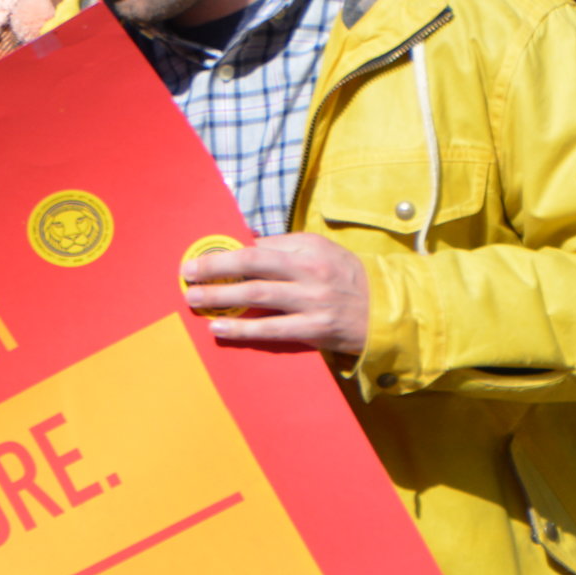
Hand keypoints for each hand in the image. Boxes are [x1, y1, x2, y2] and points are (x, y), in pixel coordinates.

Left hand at [182, 231, 369, 354]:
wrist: (388, 310)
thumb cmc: (347, 277)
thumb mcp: (322, 251)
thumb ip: (286, 248)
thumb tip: (245, 245)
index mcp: (309, 248)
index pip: (259, 247)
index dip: (227, 252)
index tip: (201, 257)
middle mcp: (309, 271)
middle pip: (252, 264)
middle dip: (215, 268)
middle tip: (187, 273)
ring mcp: (312, 301)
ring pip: (256, 296)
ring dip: (221, 297)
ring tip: (195, 299)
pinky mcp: (315, 329)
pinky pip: (271, 329)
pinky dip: (242, 328)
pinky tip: (219, 328)